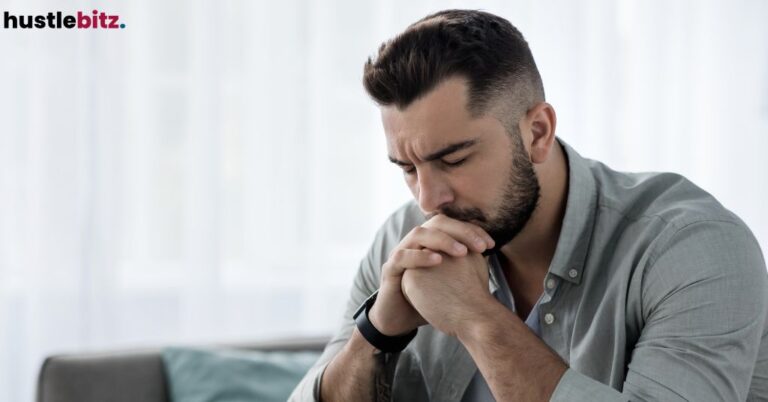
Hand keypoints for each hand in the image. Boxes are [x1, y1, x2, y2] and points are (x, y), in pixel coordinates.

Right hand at [369, 215, 493, 335]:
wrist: (402, 319)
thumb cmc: (429, 298)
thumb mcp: (450, 280)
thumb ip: (466, 264)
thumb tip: (491, 252)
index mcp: (430, 242)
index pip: (452, 224)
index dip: (471, 230)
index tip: (490, 244)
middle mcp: (415, 243)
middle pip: (436, 223)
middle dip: (460, 231)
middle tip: (480, 246)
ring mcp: (400, 253)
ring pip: (419, 234)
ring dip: (442, 240)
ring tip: (462, 252)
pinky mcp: (389, 270)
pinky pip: (402, 256)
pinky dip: (420, 256)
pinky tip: (437, 261)